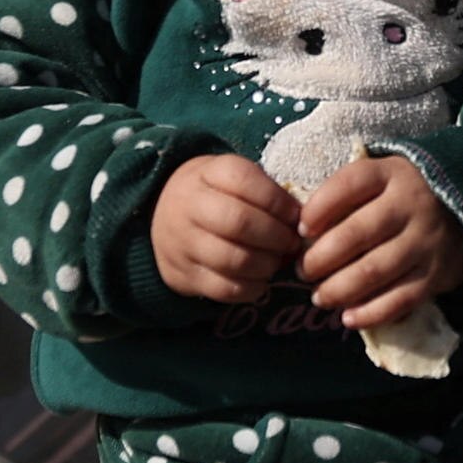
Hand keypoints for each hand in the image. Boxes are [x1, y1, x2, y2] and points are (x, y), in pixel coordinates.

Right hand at [152, 153, 300, 303]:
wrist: (161, 219)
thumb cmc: (213, 196)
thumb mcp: (232, 179)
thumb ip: (266, 192)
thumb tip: (302, 220)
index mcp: (206, 174)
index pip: (244, 181)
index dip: (278, 201)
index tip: (295, 215)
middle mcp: (189, 206)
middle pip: (240, 222)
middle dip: (277, 236)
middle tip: (291, 242)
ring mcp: (183, 244)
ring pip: (234, 260)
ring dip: (267, 263)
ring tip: (276, 260)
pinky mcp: (185, 276)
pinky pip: (226, 289)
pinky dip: (252, 287)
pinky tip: (260, 278)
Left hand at [296, 153, 462, 332]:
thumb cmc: (401, 198)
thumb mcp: (380, 181)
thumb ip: (345, 197)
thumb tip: (298, 232)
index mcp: (391, 174)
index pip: (349, 184)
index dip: (318, 208)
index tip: (301, 229)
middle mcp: (411, 204)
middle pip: (356, 234)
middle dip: (320, 258)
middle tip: (303, 271)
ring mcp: (426, 240)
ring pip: (374, 270)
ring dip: (339, 289)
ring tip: (320, 296)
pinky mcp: (437, 274)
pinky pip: (400, 299)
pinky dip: (370, 312)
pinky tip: (348, 317)